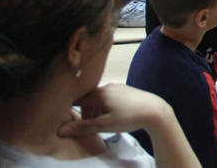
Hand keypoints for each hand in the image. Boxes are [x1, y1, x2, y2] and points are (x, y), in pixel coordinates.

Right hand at [59, 84, 173, 136]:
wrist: (156, 111)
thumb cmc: (129, 117)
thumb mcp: (104, 125)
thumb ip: (83, 127)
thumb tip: (61, 130)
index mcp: (99, 92)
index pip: (78, 100)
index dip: (73, 111)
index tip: (73, 121)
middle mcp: (107, 86)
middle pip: (88, 100)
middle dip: (88, 114)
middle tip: (93, 127)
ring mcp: (118, 87)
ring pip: (99, 100)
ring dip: (98, 112)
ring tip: (104, 124)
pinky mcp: (126, 91)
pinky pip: (109, 98)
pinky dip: (107, 108)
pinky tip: (115, 117)